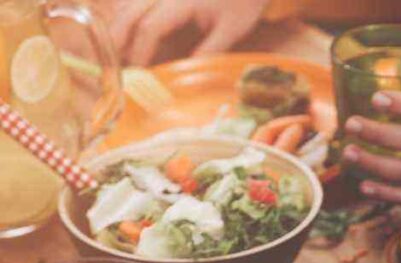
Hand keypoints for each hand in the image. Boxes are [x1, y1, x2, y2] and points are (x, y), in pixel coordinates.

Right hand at [107, 0, 269, 65]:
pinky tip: (127, 33)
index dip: (141, 50)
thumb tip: (188, 75)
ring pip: (126, 4)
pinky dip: (126, 15)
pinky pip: (134, 1)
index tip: (139, 70)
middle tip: (117, 65)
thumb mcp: (232, 29)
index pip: (150, 27)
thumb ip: (210, 49)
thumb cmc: (242, 3)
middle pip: (128, 13)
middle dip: (118, 39)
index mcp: (181, 2)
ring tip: (118, 52)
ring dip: (118, 27)